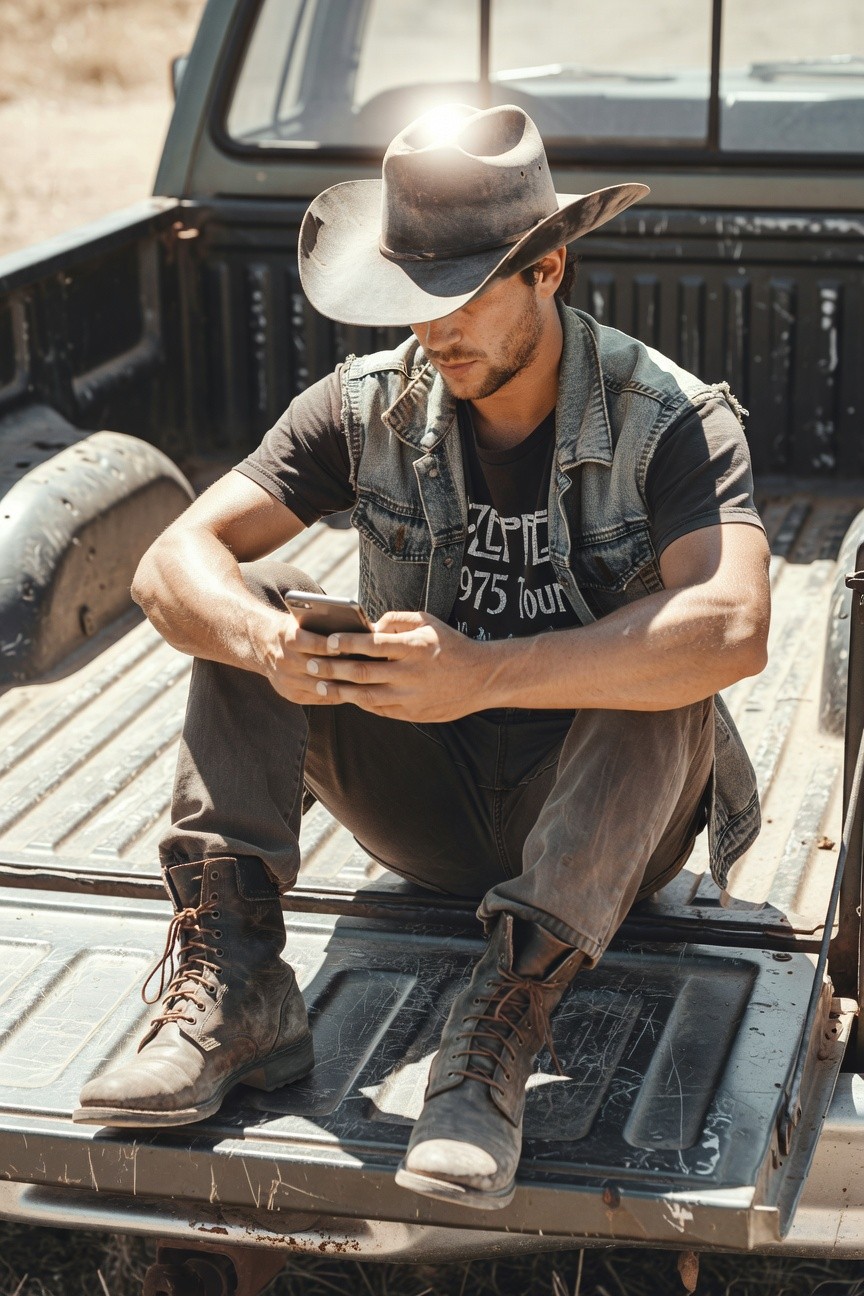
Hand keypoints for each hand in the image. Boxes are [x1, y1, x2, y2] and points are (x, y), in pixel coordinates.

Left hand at [287, 610, 488, 721]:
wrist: (482, 678)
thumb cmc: (451, 645)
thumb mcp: (428, 622)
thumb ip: (396, 619)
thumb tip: (368, 626)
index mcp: (413, 647)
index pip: (371, 645)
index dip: (346, 643)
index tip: (327, 640)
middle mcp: (410, 673)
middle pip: (362, 673)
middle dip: (331, 669)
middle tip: (310, 665)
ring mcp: (411, 696)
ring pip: (365, 696)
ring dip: (339, 691)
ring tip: (319, 686)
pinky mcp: (412, 713)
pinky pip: (379, 709)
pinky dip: (360, 702)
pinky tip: (345, 696)